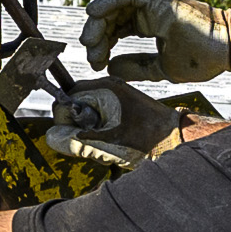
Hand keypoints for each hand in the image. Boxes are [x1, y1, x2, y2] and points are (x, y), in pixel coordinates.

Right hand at [42, 76, 186, 169]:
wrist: (178, 139)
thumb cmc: (149, 141)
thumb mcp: (106, 146)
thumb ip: (74, 141)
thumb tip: (52, 137)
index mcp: (104, 89)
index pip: (66, 98)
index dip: (66, 120)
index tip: (77, 136)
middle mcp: (109, 85)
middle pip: (75, 103)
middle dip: (78, 124)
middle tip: (95, 139)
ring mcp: (117, 92)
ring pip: (87, 110)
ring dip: (90, 128)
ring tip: (109, 139)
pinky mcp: (123, 102)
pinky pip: (100, 113)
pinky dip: (100, 127)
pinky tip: (115, 138)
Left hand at [83, 0, 230, 83]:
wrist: (227, 51)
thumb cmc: (202, 57)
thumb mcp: (160, 68)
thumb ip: (136, 66)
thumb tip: (110, 68)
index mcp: (151, 23)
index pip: (117, 28)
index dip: (103, 43)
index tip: (97, 61)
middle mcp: (150, 11)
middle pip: (113, 16)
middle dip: (97, 35)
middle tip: (91, 54)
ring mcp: (154, 3)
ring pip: (116, 5)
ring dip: (99, 22)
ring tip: (90, 41)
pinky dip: (108, 2)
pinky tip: (94, 14)